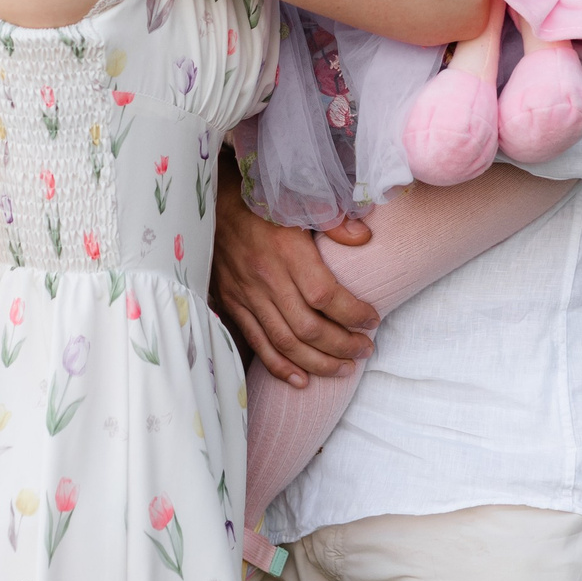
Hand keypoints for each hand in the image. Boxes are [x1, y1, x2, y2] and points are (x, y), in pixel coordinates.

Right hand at [211, 162, 377, 387]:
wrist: (208, 203)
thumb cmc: (259, 200)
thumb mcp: (297, 201)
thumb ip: (333, 219)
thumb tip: (363, 237)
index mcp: (286, 250)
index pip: (325, 295)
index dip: (353, 313)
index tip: (373, 319)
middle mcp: (266, 278)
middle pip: (308, 327)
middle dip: (342, 345)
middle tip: (365, 349)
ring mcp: (247, 295)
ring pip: (285, 343)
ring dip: (318, 362)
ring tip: (344, 368)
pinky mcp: (233, 303)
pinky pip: (258, 343)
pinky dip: (281, 366)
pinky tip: (301, 380)